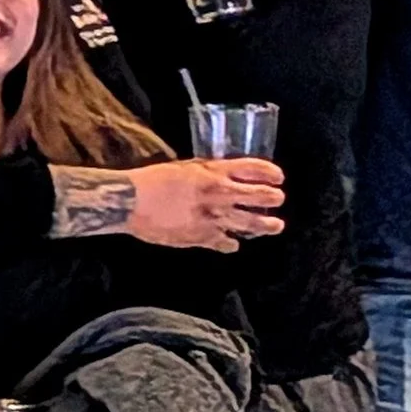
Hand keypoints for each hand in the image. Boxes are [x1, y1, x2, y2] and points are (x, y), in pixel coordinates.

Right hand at [128, 159, 285, 250]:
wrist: (131, 201)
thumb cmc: (154, 180)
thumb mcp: (187, 167)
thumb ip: (210, 172)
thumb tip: (225, 175)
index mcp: (215, 172)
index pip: (254, 168)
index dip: (271, 173)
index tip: (279, 177)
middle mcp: (220, 194)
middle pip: (260, 196)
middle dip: (273, 198)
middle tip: (279, 199)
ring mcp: (214, 217)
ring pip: (251, 223)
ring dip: (267, 225)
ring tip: (276, 226)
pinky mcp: (202, 237)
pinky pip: (226, 243)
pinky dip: (232, 244)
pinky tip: (233, 244)